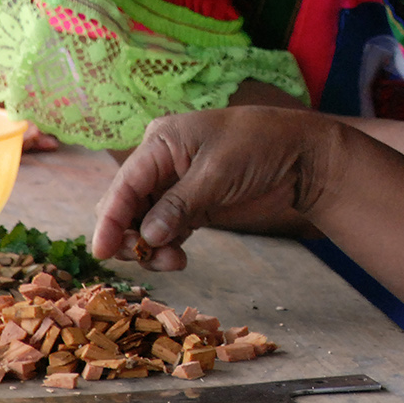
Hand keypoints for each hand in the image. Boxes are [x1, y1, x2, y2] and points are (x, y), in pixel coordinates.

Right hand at [92, 106, 337, 270]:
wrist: (302, 156)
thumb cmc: (261, 146)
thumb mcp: (218, 172)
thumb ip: (180, 205)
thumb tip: (147, 236)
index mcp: (161, 141)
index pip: (125, 183)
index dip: (110, 218)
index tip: (101, 250)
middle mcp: (161, 163)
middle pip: (125, 206)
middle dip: (128, 235)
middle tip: (148, 258)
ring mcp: (175, 187)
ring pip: (142, 224)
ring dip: (149, 248)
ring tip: (173, 261)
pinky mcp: (191, 207)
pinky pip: (164, 232)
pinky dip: (164, 249)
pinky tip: (177, 259)